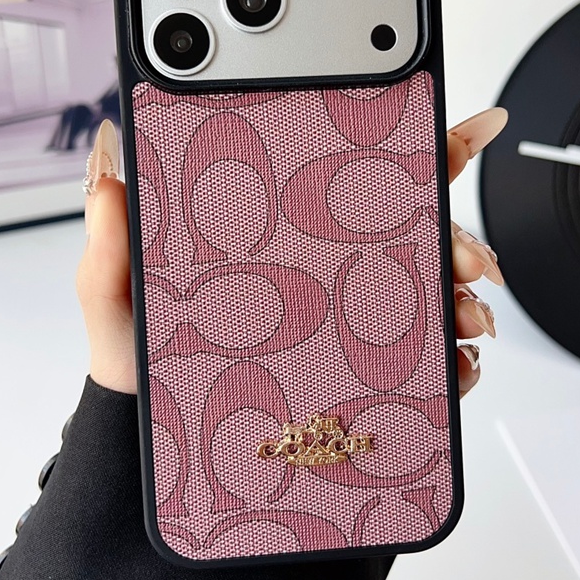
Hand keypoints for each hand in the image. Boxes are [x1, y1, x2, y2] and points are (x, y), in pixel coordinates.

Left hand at [77, 111, 507, 397]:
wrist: (152, 444)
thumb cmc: (139, 363)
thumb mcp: (117, 299)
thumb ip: (111, 245)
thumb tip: (108, 176)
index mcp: (280, 238)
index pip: (353, 183)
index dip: (414, 153)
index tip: (464, 135)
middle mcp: (320, 274)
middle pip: (410, 237)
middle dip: (459, 241)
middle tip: (471, 265)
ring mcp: (340, 325)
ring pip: (426, 297)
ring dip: (462, 303)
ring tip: (467, 323)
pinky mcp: (352, 377)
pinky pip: (417, 365)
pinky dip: (452, 364)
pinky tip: (457, 369)